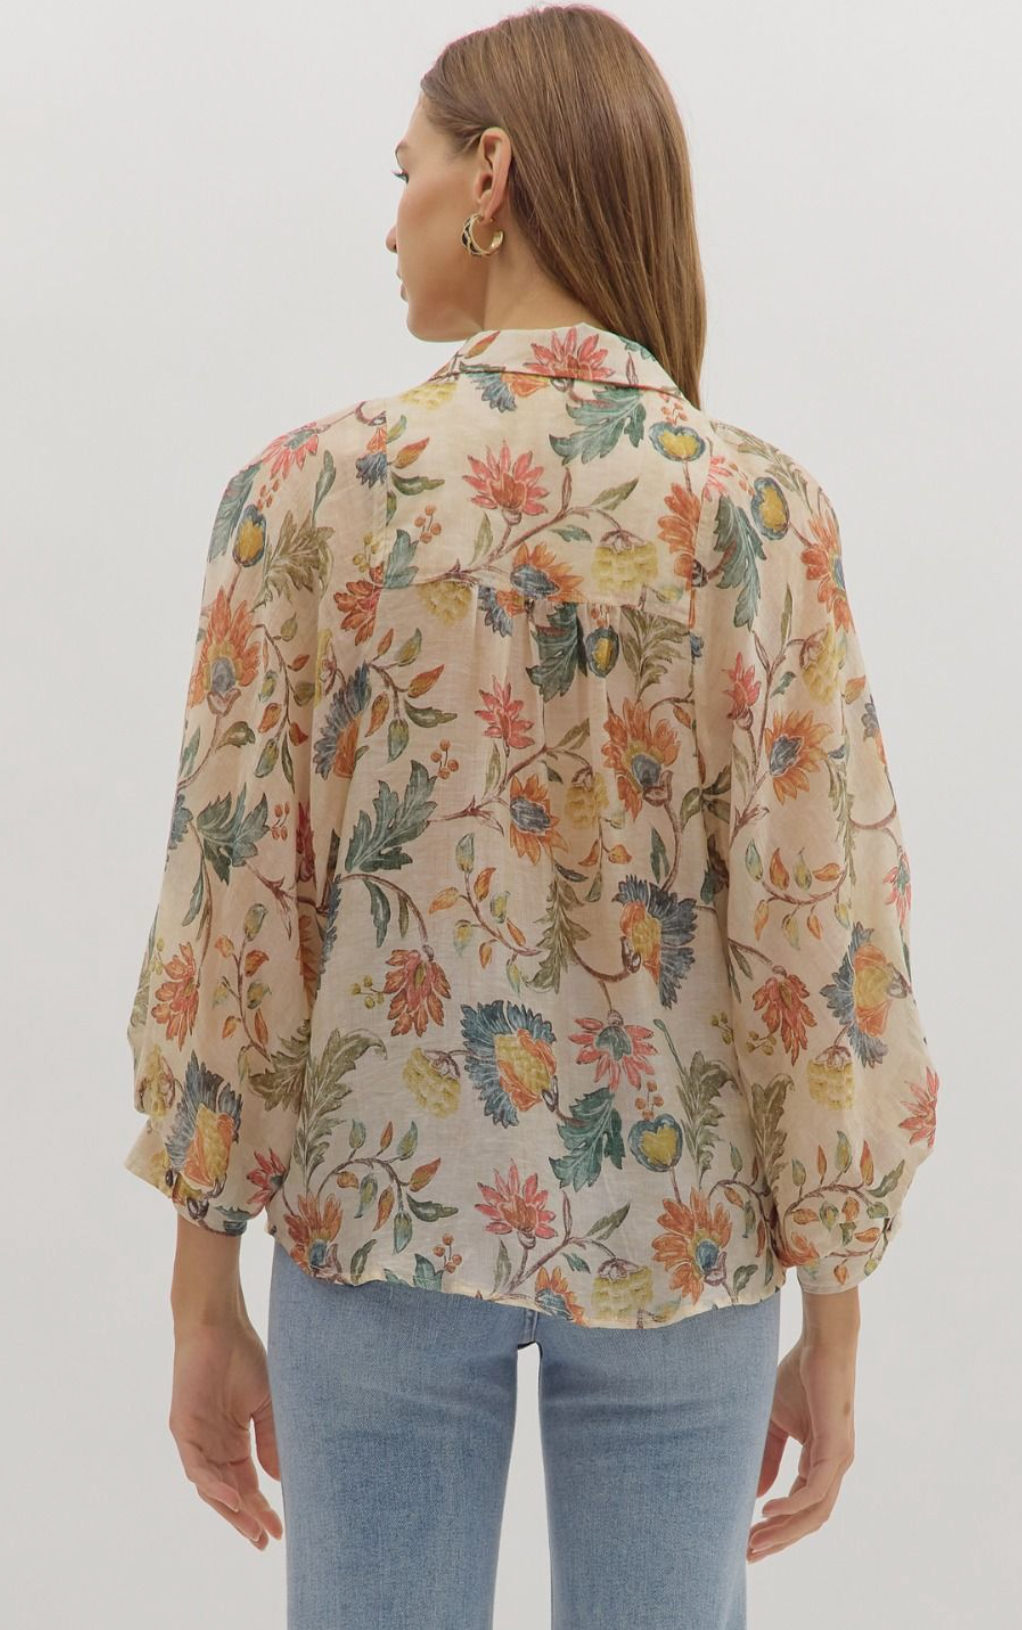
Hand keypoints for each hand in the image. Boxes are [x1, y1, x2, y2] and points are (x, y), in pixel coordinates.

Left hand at [169, 1312, 283, 1549]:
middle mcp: (213, 1446)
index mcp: (233, 1441)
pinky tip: (233, 1498)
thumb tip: (282, 1481)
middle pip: (229, 1493)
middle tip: (264, 1541)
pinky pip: (196, 1467)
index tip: (280, 1531)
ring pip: (211, 1486)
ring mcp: (196, 1440)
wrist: (220, 1327)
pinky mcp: (183, 1430)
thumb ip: (272, 1441)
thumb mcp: (267, 1405)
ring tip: (251, 1529)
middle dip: (246, 1519)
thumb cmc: (244, 1358)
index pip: (248, 1484)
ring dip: (230, 1509)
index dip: (262, 1509)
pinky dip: (213, 1484)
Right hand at [747, 1328, 856, 1561]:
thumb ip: (767, 1457)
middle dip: (779, 1540)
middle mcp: (834, 1468)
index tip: (747, 1542)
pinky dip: (792, 1505)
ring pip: (815, 1512)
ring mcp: (839, 1461)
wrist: (821, 1345)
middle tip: (749, 1555)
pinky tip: (768, 1510)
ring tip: (755, 1540)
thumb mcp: (774, 1423)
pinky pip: (816, 1489)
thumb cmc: (799, 1378)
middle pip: (810, 1520)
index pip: (802, 1508)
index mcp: (821, 1462)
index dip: (777, 1529)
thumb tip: (757, 1495)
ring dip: (785, 1531)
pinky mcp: (836, 1448)